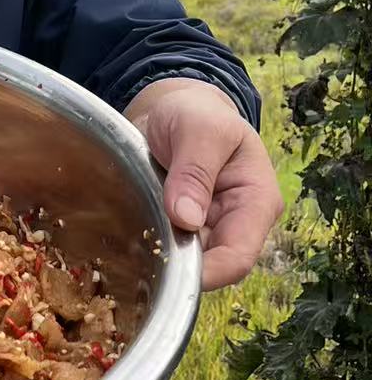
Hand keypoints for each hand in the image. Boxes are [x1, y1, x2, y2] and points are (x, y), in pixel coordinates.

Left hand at [123, 77, 283, 290]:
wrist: (174, 107)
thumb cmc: (198, 112)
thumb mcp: (200, 129)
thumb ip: (196, 170)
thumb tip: (187, 219)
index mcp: (256, 202)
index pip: (238, 256)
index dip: (207, 272)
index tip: (166, 268)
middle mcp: (236, 223)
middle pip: (210, 267)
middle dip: (175, 267)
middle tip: (134, 255)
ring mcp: (207, 229)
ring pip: (183, 262)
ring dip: (156, 258)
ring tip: (125, 244)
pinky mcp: (180, 229)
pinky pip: (163, 249)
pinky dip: (145, 248)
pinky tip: (123, 240)